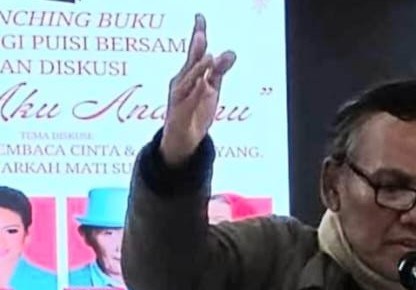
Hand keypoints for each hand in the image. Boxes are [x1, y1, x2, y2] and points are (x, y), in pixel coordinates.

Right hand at [160, 14, 236, 165]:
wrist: (183, 141)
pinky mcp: (180, 114)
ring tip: (208, 57)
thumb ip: (218, 72)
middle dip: (195, 49)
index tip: (200, 17)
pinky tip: (205, 85)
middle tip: (200, 32)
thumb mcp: (210, 90)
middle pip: (191, 63)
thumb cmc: (195, 112)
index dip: (197, 34)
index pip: (195, 52)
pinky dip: (197, 93)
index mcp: (188, 75)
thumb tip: (231, 52)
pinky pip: (189, 102)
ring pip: (189, 81)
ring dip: (198, 69)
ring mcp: (179, 98)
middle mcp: (181, 83)